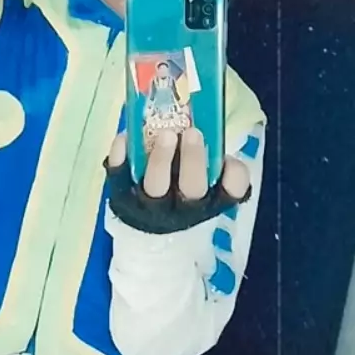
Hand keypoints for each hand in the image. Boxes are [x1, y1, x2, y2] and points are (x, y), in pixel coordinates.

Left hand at [105, 128, 250, 234]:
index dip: (234, 177)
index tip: (228, 158)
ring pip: (156, 185)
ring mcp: (150, 205)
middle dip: (194, 160)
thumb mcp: (205, 178)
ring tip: (164, 134)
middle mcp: (184, 207)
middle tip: (193, 133)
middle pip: (192, 187)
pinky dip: (121, 156)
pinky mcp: (123, 197)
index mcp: (211, 200)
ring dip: (161, 159)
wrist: (147, 231)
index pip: (231, 192)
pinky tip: (126, 138)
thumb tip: (207, 123)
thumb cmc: (184, 191)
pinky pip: (120, 177)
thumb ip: (211, 157)